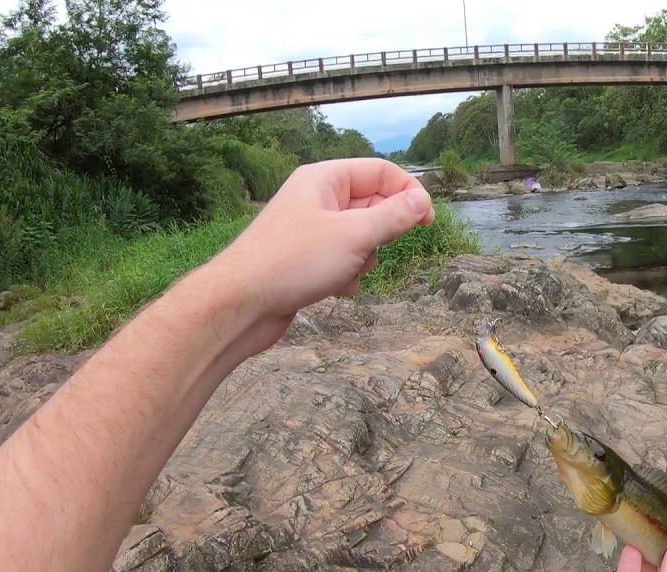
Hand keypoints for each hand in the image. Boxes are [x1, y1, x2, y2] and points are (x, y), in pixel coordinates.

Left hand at [201, 158, 434, 350]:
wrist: (240, 304)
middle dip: (383, 231)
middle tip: (378, 249)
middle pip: (372, 204)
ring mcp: (310, 228)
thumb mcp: (355, 236)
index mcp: (325, 179)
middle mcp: (316, 198)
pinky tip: (338, 288)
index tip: (426, 222)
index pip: (381, 171)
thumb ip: (393, 217)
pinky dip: (348, 273)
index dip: (409, 193)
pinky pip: (342, 258)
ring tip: (350, 270)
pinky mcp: (305, 258)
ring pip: (360, 235)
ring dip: (366, 256)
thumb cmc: (293, 262)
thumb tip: (422, 201)